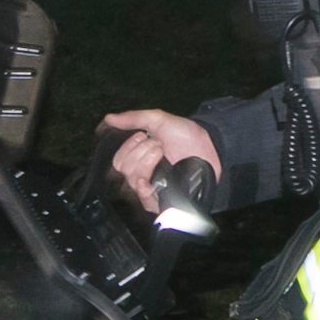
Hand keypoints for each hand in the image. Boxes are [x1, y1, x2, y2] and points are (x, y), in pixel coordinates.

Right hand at [100, 108, 222, 213]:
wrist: (210, 148)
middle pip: (123, 170)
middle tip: (158, 146)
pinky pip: (144, 201)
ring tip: (163, 155)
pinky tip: (148, 182)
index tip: (143, 136)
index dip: (128, 146)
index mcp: (139, 158)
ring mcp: (152, 188)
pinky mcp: (162, 200)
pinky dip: (143, 190)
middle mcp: (143, 174)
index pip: (118, 160)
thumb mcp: (159, 120)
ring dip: (146, 163)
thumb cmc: (186, 136)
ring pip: (132, 181)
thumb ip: (133, 118)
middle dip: (140, 152)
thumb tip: (108, 118)